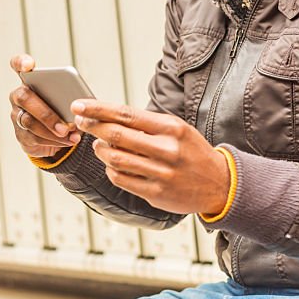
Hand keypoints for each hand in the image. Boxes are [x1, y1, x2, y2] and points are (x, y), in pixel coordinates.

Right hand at [8, 54, 81, 158]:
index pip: (18, 65)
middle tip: (65, 127)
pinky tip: (67, 141)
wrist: (58, 135)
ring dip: (52, 131)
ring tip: (71, 136)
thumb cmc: (64, 109)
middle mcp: (19, 95)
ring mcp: (17, 115)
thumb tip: (80, 105)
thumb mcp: (69, 99)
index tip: (28, 65)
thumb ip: (71, 96)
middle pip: (25, 98)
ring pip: (29, 122)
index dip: (21, 62)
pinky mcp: (20, 134)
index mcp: (31, 80)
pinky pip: (34, 138)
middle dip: (46, 113)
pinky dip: (53, 141)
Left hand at [71, 100, 230, 215]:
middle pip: (117, 135)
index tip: (79, 105)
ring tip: (99, 145)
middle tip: (82, 122)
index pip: (126, 114)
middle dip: (93, 126)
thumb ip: (147, 124)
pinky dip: (111, 169)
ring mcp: (161, 173)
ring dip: (100, 150)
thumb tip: (109, 117)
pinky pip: (121, 179)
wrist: (219, 184)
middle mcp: (166, 149)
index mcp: (171, 128)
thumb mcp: (177, 129)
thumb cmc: (192, 151)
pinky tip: (112, 164)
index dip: (98, 109)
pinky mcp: (156, 193)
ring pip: (115, 158)